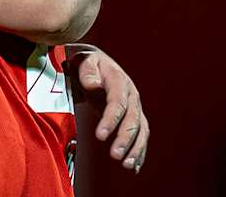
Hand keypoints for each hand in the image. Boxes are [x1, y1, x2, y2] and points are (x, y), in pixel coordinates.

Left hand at [67, 46, 148, 173]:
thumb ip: (87, 70)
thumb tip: (92, 84)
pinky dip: (138, 151)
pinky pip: (140, 135)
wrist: (97, 62)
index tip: (100, 135)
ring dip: (135, 149)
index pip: (117, 102)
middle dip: (124, 139)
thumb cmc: (88, 61)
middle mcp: (131, 95)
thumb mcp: (85, 59)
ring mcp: (134, 107)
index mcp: (119, 80)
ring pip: (140, 130)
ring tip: (126, 165)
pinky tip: (133, 166)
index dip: (111, 119)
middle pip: (132, 119)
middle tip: (115, 155)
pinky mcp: (133, 117)